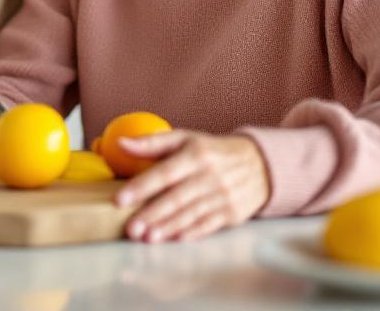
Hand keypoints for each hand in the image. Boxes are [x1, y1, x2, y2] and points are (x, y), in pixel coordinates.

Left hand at [115, 131, 269, 242]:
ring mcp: (222, 196)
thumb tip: (121, 144)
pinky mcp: (231, 214)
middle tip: (131, 228)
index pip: (165, 172)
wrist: (259, 164)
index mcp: (195, 154)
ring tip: (147, 237)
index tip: (120, 199)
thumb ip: (152, 143)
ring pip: (190, 215)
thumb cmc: (212, 151)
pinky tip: (174, 240)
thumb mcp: (185, 139)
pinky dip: (190, 234)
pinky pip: (207, 226)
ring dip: (167, 228)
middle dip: (152, 214)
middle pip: (176, 198)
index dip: (142, 186)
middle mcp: (209, 176)